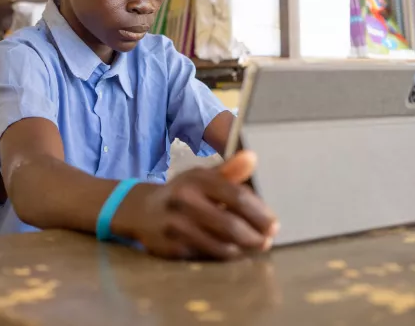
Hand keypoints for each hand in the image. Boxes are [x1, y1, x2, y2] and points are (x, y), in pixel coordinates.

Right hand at [124, 150, 278, 259]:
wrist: (141, 211)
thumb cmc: (182, 193)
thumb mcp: (202, 176)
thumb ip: (229, 170)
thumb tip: (252, 158)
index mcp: (197, 179)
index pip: (237, 197)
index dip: (259, 213)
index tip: (273, 223)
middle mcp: (184, 200)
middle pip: (231, 225)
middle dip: (255, 235)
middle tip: (268, 241)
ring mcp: (176, 226)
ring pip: (221, 245)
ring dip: (243, 250)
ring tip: (255, 247)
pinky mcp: (171, 248)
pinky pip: (207, 257)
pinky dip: (224, 257)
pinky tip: (234, 253)